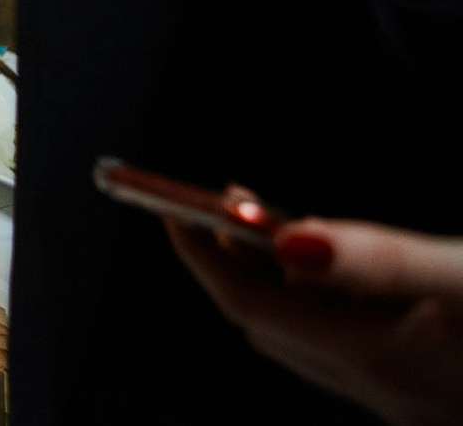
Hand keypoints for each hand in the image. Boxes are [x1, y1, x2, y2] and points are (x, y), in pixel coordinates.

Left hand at [170, 217, 462, 424]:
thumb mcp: (461, 274)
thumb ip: (375, 259)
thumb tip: (288, 240)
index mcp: (382, 361)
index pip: (252, 306)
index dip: (206, 255)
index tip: (174, 207)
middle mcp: (388, 396)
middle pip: (272, 326)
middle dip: (240, 262)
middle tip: (237, 203)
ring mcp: (410, 408)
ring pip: (310, 343)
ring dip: (285, 287)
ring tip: (290, 228)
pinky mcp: (430, 404)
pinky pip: (353, 355)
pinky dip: (329, 310)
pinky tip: (350, 277)